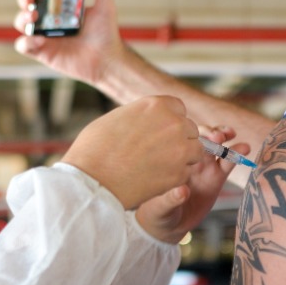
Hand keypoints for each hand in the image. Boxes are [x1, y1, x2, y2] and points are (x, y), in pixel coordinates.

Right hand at [13, 0, 129, 86]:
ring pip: (21, 23)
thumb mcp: (105, 5)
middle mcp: (50, 20)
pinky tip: (39, 39)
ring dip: (22, 17)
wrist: (107, 59)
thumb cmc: (106, 34)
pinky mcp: (42, 52)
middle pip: (27, 4)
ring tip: (33, 17)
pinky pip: (24, 45)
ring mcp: (44, 36)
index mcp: (61, 6)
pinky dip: (26, 40)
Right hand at [62, 95, 203, 210]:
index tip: (160, 133)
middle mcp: (174, 123)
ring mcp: (179, 149)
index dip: (170, 122)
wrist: (90, 180)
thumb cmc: (95, 149)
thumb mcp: (118, 117)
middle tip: (158, 153)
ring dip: (182, 158)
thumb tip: (150, 120)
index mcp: (157, 105)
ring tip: (157, 166)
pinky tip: (153, 179)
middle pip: (190, 130)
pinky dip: (174, 178)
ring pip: (195, 151)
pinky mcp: (179, 174)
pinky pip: (186, 173)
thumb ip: (141, 115)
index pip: (179, 109)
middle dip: (179, 140)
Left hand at [136, 126, 244, 243]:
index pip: (181, 142)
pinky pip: (228, 163)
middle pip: (200, 138)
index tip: (199, 138)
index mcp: (172, 163)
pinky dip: (236, 154)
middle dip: (209, 133)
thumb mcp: (160, 209)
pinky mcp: (216, 178)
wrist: (169, 225)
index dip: (191, 136)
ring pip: (215, 146)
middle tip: (217, 137)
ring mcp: (203, 168)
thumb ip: (170, 200)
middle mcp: (188, 161)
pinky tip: (245, 148)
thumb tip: (182, 191)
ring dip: (223, 135)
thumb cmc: (157, 213)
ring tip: (230, 134)